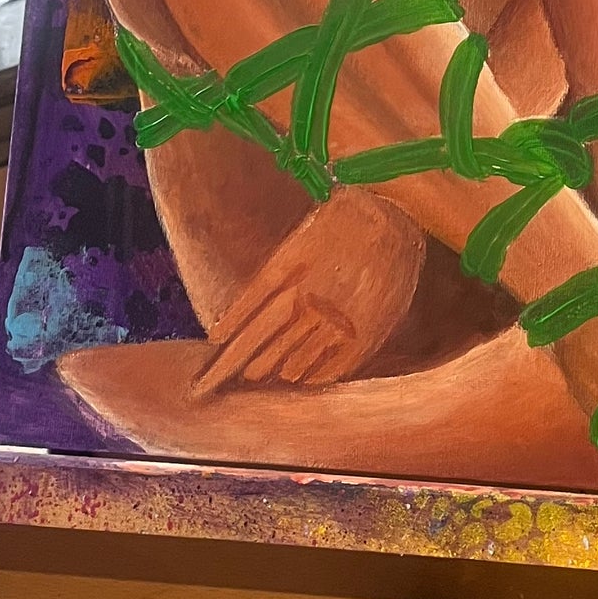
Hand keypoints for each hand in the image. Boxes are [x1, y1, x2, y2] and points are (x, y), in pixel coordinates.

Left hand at [192, 190, 423, 393]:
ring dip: (272, 371)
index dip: (221, 358)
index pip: (241, 326)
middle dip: (237, 369)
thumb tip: (222, 332)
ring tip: (259, 374)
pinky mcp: (364, 336)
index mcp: (286, 274)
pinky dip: (308, 377)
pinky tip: (299, 375)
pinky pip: (327, 372)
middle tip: (219, 383)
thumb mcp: (294, 248)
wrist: (394, 215)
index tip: (203, 377)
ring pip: (290, 366)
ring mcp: (336, 320)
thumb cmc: (338, 227)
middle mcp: (307, 300)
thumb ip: (261, 290)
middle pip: (260, 351)